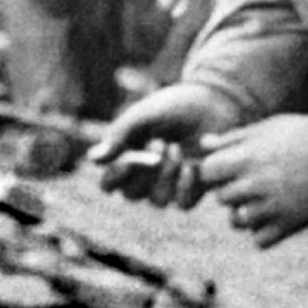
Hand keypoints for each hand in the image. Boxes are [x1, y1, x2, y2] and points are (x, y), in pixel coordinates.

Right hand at [92, 85, 239, 205]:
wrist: (214, 103)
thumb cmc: (174, 106)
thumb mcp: (143, 115)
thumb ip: (119, 135)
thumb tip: (93, 159)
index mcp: (127, 158)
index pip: (109, 184)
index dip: (116, 177)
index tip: (129, 159)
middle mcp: (146, 178)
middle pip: (132, 195)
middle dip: (144, 171)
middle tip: (160, 142)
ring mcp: (170, 186)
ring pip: (158, 201)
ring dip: (166, 176)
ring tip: (176, 148)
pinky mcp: (194, 189)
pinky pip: (183, 204)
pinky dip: (185, 186)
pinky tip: (191, 165)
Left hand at [198, 114, 307, 248]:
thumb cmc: (302, 136)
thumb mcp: (266, 128)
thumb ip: (232, 138)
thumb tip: (203, 144)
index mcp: (245, 159)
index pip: (207, 173)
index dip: (215, 170)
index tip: (229, 167)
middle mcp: (253, 186)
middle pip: (221, 198)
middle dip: (231, 190)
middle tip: (252, 182)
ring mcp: (270, 209)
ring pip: (237, 222)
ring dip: (244, 214)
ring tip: (263, 201)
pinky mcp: (287, 226)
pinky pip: (259, 240)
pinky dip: (264, 232)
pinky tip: (276, 216)